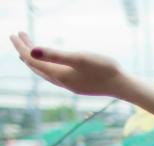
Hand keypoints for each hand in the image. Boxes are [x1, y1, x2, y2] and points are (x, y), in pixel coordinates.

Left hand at [10, 33, 128, 97]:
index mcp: (59, 75)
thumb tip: (32, 51)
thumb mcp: (79, 58)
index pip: (33, 60)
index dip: (21, 47)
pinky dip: (47, 66)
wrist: (123, 86)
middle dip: (26, 52)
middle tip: (18, 37)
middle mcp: (62, 82)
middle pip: (36, 67)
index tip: (14, 34)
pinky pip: (55, 75)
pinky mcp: (79, 85)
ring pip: (46, 72)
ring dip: (36, 60)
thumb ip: (55, 54)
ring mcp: (70, 85)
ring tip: (30, 49)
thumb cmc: (104, 69)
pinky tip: (52, 64)